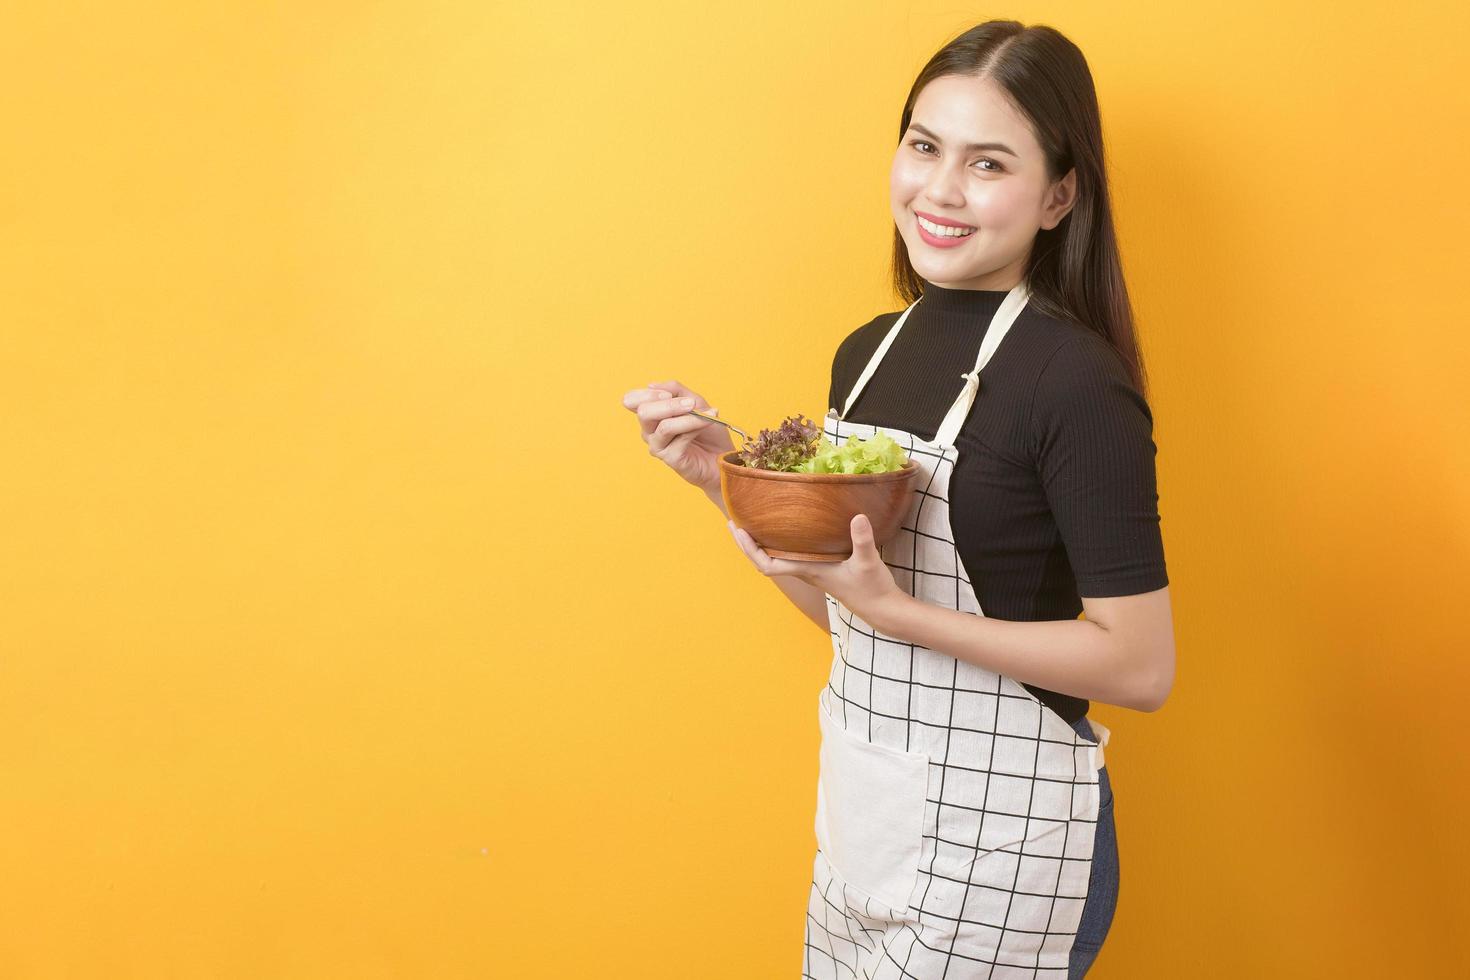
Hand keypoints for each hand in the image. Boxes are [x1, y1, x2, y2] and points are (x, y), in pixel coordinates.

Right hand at [620, 379, 733, 493]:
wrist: (722, 456)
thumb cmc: (707, 431)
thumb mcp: (694, 401)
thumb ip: (675, 390)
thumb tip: (652, 385)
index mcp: (651, 415)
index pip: (631, 401)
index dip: (646, 394)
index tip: (668, 394)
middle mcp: (649, 431)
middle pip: (644, 412)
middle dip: (669, 404)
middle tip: (691, 403)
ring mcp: (658, 446)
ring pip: (665, 426)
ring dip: (688, 417)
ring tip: (707, 413)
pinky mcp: (670, 459)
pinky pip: (681, 438)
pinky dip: (697, 426)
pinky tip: (710, 422)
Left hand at [726, 512, 905, 629]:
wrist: (882, 609)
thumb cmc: (873, 588)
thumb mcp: (869, 561)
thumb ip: (863, 540)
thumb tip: (858, 516)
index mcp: (809, 570)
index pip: (768, 565)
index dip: (750, 550)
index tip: (739, 531)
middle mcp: (805, 571)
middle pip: (764, 561)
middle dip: (746, 544)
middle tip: (732, 523)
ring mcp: (811, 571)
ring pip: (775, 560)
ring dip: (759, 545)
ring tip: (748, 525)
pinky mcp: (820, 569)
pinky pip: (789, 557)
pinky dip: (777, 545)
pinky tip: (781, 532)